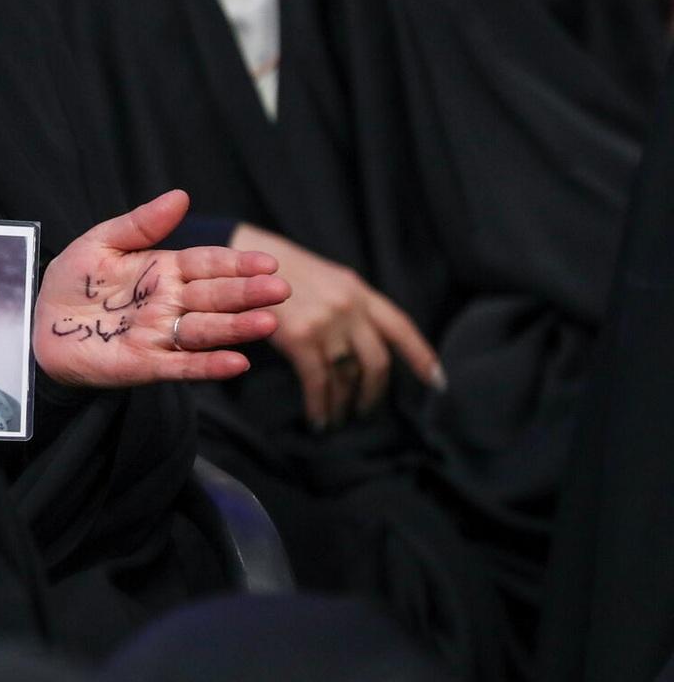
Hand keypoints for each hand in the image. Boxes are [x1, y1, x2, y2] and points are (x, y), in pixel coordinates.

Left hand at [33, 190, 287, 386]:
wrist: (40, 324)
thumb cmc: (73, 281)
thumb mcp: (100, 243)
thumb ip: (140, 224)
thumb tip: (181, 195)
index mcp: (163, 270)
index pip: (207, 264)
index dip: (236, 263)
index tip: (267, 262)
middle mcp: (170, 303)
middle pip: (215, 296)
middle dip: (247, 293)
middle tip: (279, 289)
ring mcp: (161, 334)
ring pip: (206, 330)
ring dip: (236, 328)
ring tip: (267, 322)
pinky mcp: (146, 364)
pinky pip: (183, 366)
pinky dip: (209, 365)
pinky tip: (236, 362)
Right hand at [229, 224, 444, 429]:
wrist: (244, 262)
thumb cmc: (284, 273)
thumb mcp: (329, 280)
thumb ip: (353, 307)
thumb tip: (368, 345)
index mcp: (360, 292)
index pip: (401, 329)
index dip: (422, 357)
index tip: (437, 383)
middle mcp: (350, 308)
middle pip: (376, 362)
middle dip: (373, 394)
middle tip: (365, 411)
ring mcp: (327, 323)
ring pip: (346, 377)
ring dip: (343, 405)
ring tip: (338, 418)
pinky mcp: (300, 338)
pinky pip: (318, 382)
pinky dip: (320, 406)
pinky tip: (318, 420)